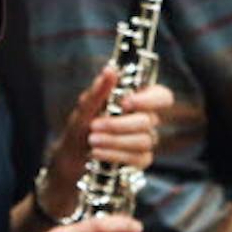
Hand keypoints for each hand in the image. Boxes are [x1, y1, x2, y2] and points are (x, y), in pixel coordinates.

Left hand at [36, 64, 170, 220]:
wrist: (70, 161)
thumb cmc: (78, 131)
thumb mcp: (83, 111)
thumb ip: (98, 92)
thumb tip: (110, 70)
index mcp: (135, 102)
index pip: (162, 96)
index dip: (150, 99)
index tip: (126, 103)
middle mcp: (144, 120)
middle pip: (149, 120)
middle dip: (119, 124)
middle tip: (94, 126)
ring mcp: (144, 141)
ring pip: (144, 140)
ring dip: (115, 141)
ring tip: (92, 141)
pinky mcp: (140, 160)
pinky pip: (139, 158)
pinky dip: (115, 155)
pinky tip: (97, 154)